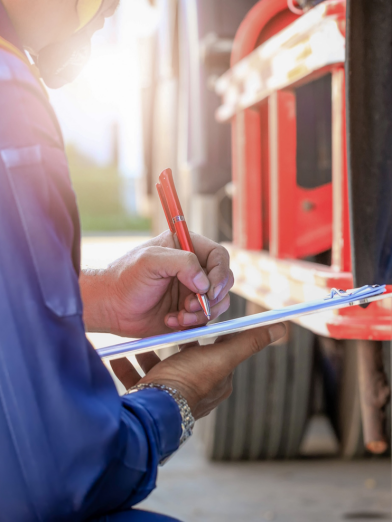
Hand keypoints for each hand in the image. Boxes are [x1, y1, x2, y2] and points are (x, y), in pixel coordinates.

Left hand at [80, 230, 233, 337]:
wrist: (111, 307)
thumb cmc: (125, 278)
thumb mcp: (150, 261)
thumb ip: (182, 262)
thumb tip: (205, 282)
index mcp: (186, 247)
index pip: (219, 256)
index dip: (220, 273)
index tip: (209, 290)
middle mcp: (194, 268)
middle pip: (224, 280)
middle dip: (211, 297)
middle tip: (190, 305)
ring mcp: (193, 290)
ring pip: (218, 303)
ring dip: (201, 313)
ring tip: (179, 317)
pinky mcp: (190, 311)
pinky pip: (205, 319)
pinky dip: (192, 324)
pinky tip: (171, 321)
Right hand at [111, 323, 285, 418]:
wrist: (153, 411)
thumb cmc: (189, 381)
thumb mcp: (220, 356)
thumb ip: (248, 341)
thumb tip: (282, 327)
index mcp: (215, 379)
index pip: (213, 347)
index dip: (202, 330)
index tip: (191, 314)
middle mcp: (195, 388)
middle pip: (184, 356)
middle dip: (171, 339)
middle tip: (162, 323)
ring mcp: (171, 395)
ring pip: (159, 367)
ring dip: (148, 352)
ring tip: (137, 339)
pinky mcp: (149, 399)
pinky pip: (139, 379)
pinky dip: (129, 366)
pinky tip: (119, 355)